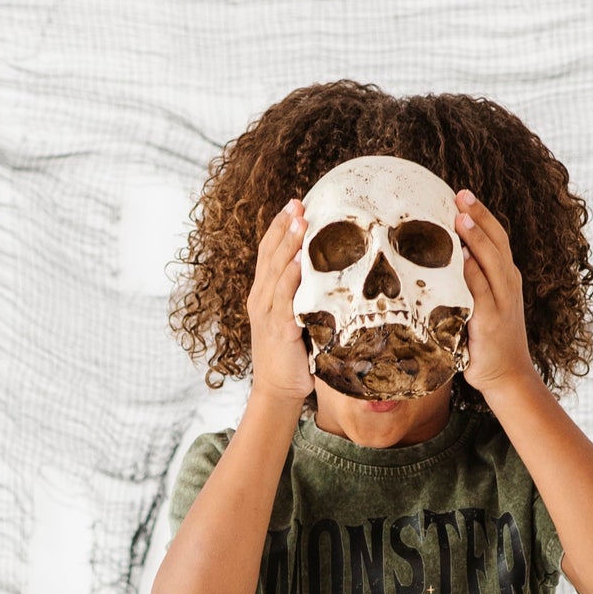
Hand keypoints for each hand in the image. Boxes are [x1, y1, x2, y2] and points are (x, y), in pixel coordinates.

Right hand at [247, 199, 314, 409]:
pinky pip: (283, 299)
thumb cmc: (293, 354)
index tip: (293, 204)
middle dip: (283, 227)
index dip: (279, 227)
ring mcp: (267, 312)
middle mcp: (261, 298)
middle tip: (297, 203)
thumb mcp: (296, 317)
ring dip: (287, 245)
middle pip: (269, 254)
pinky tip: (298, 263)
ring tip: (299, 222)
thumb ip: (305, 295)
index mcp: (264, 293)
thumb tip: (331, 272)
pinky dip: (289, 279)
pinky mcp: (278, 329)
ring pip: (275, 271)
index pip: (268, 252)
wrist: (278, 390)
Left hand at [456, 192, 536, 397]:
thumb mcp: (484, 304)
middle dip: (479, 216)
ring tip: (460, 217)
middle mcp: (508, 285)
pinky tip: (460, 257)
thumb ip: (471, 282)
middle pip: (496, 242)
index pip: (497, 238)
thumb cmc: (490, 340)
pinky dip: (472, 273)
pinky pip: (480, 291)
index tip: (463, 194)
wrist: (508, 375)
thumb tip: (445, 257)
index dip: (482, 214)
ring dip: (476, 239)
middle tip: (460, 194)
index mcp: (507, 278)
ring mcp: (502, 302)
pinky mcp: (491, 321)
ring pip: (491, 262)